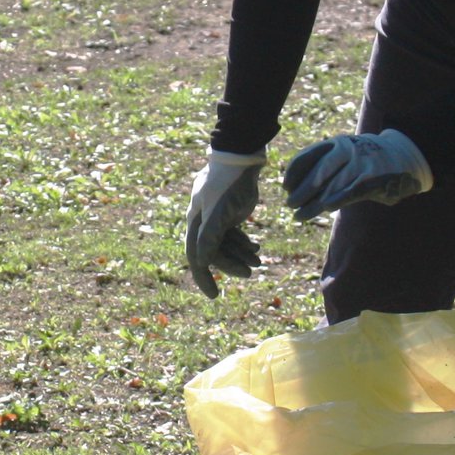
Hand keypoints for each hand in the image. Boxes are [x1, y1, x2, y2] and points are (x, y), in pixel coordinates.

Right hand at [185, 150, 263, 297]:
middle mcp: (202, 222)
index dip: (204, 278)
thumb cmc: (227, 184)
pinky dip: (244, 243)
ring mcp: (216, 217)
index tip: (215, 296)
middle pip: (214, 252)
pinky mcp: (229, 212)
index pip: (197, 257)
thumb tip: (201, 263)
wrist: (240, 158)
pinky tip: (256, 248)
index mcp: (196, 223)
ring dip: (241, 255)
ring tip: (259, 261)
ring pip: (226, 244)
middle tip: (250, 273)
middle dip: (232, 264)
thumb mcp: (219, 212)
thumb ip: (210, 237)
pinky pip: (234, 234)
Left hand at [283, 129, 432, 220]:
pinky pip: (351, 191)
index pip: (308, 155)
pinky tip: (325, 208)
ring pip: (333, 185)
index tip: (285, 187)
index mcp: (335, 143)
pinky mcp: (374, 177)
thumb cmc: (361, 161)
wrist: (400, 156)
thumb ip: (321, 167)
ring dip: (314, 203)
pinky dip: (337, 200)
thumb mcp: (342, 156)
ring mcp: (362, 163)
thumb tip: (293, 188)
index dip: (294, 172)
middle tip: (290, 204)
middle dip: (302, 190)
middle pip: (319, 171)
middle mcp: (347, 150)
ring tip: (300, 215)